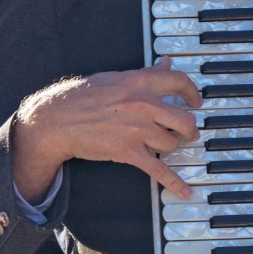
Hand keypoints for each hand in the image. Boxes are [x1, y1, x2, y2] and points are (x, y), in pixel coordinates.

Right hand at [10, 65, 202, 200]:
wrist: (56, 120)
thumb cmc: (81, 97)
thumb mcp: (115, 78)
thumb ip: (145, 73)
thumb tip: (166, 62)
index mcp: (140, 82)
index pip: (180, 82)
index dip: (193, 94)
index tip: (195, 102)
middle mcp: (143, 104)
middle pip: (184, 120)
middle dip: (189, 130)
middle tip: (187, 134)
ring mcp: (137, 129)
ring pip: (171, 143)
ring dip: (169, 147)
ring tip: (162, 147)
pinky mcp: (129, 151)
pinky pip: (159, 169)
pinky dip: (174, 182)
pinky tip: (185, 190)